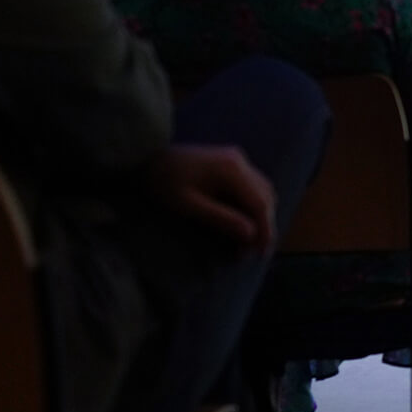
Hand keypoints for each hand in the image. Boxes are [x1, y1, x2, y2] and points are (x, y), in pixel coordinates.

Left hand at [148, 144, 275, 255]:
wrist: (145, 157)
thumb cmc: (162, 182)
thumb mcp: (188, 205)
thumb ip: (221, 218)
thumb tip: (251, 235)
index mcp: (231, 169)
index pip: (260, 203)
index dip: (265, 230)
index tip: (260, 254)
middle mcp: (240, 161)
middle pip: (266, 196)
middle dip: (264, 225)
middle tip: (251, 252)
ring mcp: (236, 159)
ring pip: (262, 190)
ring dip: (260, 215)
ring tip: (248, 239)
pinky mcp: (230, 162)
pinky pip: (251, 185)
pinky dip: (252, 204)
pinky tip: (242, 220)